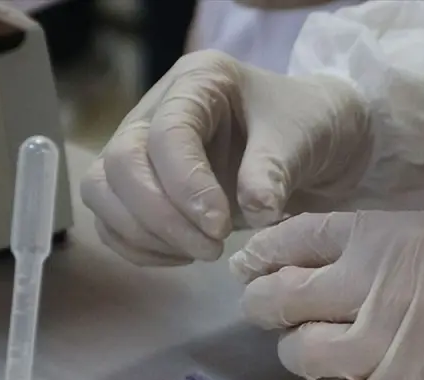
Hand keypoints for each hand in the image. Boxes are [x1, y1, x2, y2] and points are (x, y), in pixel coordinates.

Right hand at [81, 50, 371, 265]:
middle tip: (213, 248)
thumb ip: (274, 171)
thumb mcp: (304, 139)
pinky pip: (113, 220)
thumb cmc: (311, 127)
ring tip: (205, 251)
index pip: (165, 134)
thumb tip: (254, 210)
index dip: (185, 186)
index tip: (220, 227)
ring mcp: (143, 147)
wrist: (320, 144)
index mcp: (198, 82)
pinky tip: (187, 254)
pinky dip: (142, 246)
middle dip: (160, 216)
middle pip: (120, 163)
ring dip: (146, 234)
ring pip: (103, 192)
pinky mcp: (142, 186)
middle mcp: (157, 109)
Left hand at [231, 211, 423, 379]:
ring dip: (304, 352)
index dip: (262, 255)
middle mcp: (369, 285)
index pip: (293, 238)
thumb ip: (369, 245)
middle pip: (278, 299)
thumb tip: (308, 263)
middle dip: (264, 305)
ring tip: (328, 350)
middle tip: (273, 312)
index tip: (250, 267)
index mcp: (379, 236)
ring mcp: (381, 345)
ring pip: (300, 354)